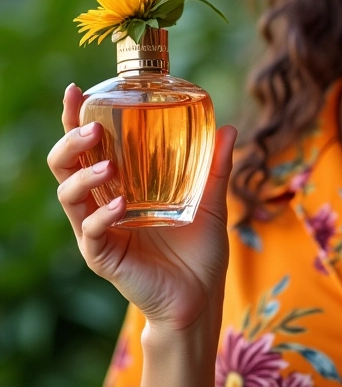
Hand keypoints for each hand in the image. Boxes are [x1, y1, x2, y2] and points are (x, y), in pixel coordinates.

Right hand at [48, 83, 237, 332]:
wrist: (200, 296)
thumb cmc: (199, 248)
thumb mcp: (212, 200)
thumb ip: (216, 166)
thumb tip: (229, 128)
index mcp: (121, 184)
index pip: (90, 147)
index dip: (76, 119)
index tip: (76, 91)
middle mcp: (102, 203)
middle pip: (66, 166)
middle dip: (71, 141)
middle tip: (92, 127)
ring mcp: (99, 230)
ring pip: (69, 196)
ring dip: (83, 175)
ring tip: (109, 163)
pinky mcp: (103, 256)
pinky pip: (92, 232)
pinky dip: (102, 216)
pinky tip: (119, 205)